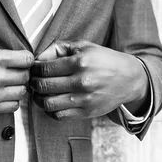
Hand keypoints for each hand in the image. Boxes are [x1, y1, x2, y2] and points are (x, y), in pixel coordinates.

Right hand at [0, 46, 33, 115]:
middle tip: (16, 71)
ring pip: (21, 92)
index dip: (27, 59)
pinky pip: (13, 106)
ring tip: (9, 83)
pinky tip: (4, 94)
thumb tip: (22, 60)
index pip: (27, 60)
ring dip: (18, 87)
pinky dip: (12, 100)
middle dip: (23, 73)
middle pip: (25, 77)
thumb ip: (3, 56)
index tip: (24, 60)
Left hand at [30, 40, 147, 120]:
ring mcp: (84, 99)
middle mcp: (81, 81)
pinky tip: (51, 102)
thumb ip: (58, 48)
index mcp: (79, 62)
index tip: (33, 68)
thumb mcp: (83, 46)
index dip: (34, 68)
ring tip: (39, 92)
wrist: (129, 78)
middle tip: (32, 80)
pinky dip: (49, 110)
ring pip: (48, 103)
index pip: (44, 68)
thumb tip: (38, 58)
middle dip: (33, 83)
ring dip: (38, 98)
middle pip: (43, 86)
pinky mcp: (86, 112)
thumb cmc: (103, 59)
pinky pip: (59, 116)